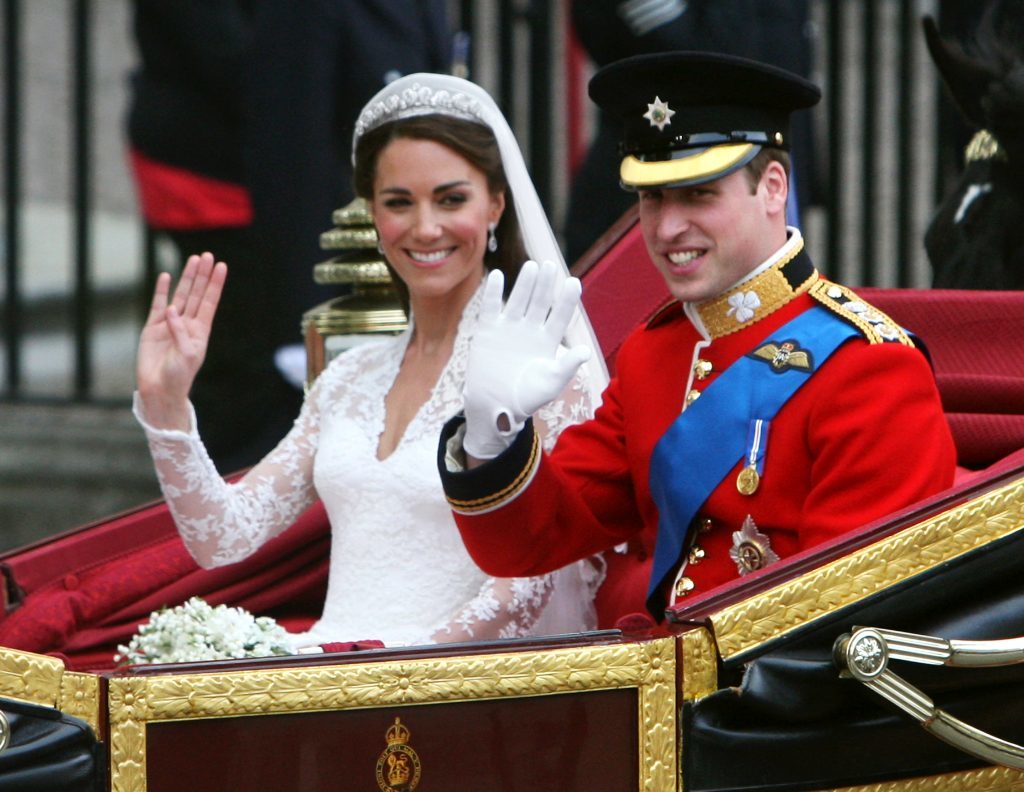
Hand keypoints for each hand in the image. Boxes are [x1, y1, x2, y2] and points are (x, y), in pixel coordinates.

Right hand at [135, 252, 226, 429]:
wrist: (159, 388)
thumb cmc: (178, 376)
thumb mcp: (187, 356)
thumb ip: (180, 333)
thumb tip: (173, 310)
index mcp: (200, 331)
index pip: (209, 302)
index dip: (215, 284)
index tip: (221, 266)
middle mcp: (187, 324)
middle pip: (196, 293)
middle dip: (202, 275)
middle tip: (207, 255)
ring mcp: (169, 323)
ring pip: (180, 295)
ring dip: (186, 278)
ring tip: (193, 259)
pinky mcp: (152, 327)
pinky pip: (157, 304)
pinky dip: (162, 290)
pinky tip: (166, 276)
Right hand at [463, 260, 591, 458]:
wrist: (494, 407)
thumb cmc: (526, 399)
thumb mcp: (550, 384)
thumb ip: (566, 367)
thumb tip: (584, 351)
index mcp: (548, 342)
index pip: (560, 316)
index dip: (567, 300)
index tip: (573, 283)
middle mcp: (530, 330)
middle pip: (540, 302)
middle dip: (546, 285)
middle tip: (551, 265)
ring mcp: (509, 328)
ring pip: (518, 300)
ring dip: (525, 284)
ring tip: (532, 267)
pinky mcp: (488, 331)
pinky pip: (491, 307)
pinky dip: (492, 292)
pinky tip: (498, 277)